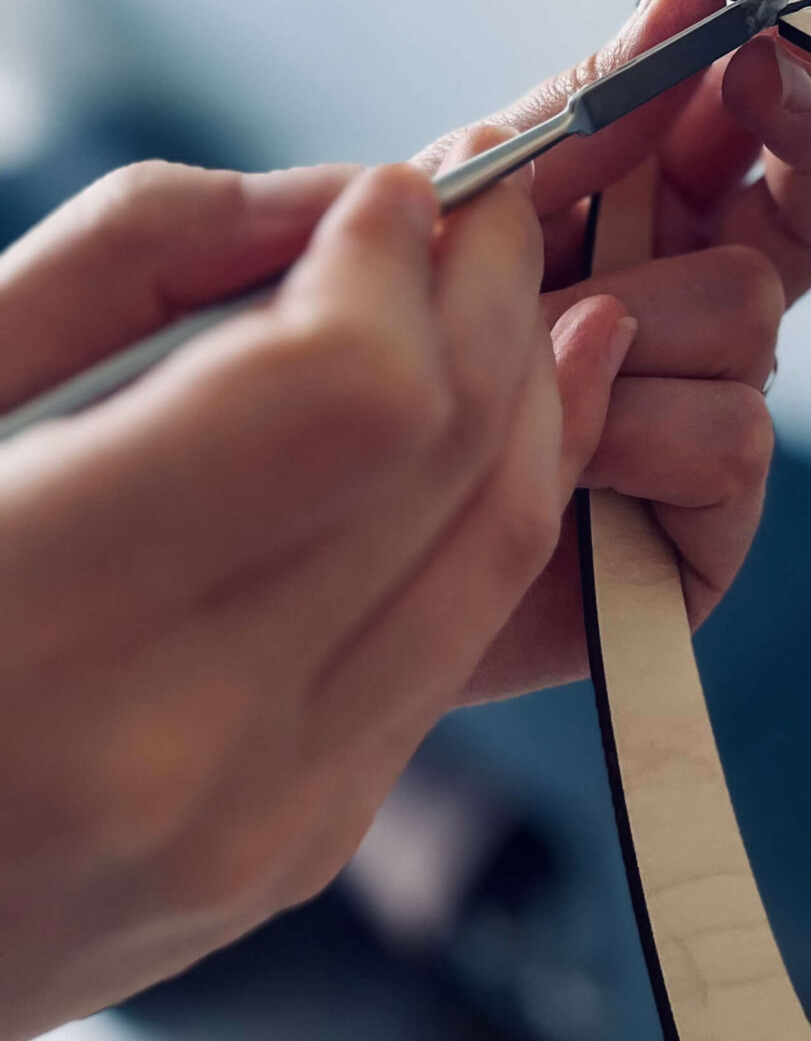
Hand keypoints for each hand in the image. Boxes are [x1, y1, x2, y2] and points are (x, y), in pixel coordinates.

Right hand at [0, 149, 632, 1038]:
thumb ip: (125, 262)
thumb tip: (329, 198)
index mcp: (49, 610)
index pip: (350, 392)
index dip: (396, 266)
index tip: (392, 188)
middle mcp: (178, 744)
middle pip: (445, 453)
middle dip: (488, 289)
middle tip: (488, 195)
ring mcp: (254, 825)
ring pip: (493, 549)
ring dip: (531, 388)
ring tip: (520, 277)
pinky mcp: (295, 852)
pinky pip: (453, 642)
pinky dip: (498, 506)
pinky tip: (514, 412)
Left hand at [426, 0, 810, 698]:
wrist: (311, 529)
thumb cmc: (386, 348)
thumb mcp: (478, 192)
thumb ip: (593, 96)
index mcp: (648, 213)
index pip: (757, 110)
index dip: (804, 34)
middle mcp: (696, 298)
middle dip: (799, 123)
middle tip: (761, 75)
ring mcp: (710, 404)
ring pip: (754, 301)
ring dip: (637, 310)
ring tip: (535, 345)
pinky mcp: (708, 521)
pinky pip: (730, 428)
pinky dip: (632, 427)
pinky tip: (565, 446)